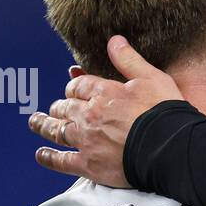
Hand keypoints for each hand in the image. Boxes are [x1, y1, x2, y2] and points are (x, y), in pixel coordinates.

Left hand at [29, 35, 182, 185]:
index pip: (79, 86)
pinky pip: (62, 161)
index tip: (72, 91)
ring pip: (57, 130)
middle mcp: (89, 115)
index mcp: (104, 93)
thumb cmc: (165, 113)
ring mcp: (86, 140)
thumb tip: (114, 41)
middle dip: (58, 107)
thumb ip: (129, 60)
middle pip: (65, 108)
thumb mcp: (152, 78)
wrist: (169, 148)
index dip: (74, 88)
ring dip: (44, 126)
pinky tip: (41, 154)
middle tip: (53, 108)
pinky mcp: (89, 164)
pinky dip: (49, 157)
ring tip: (36, 123)